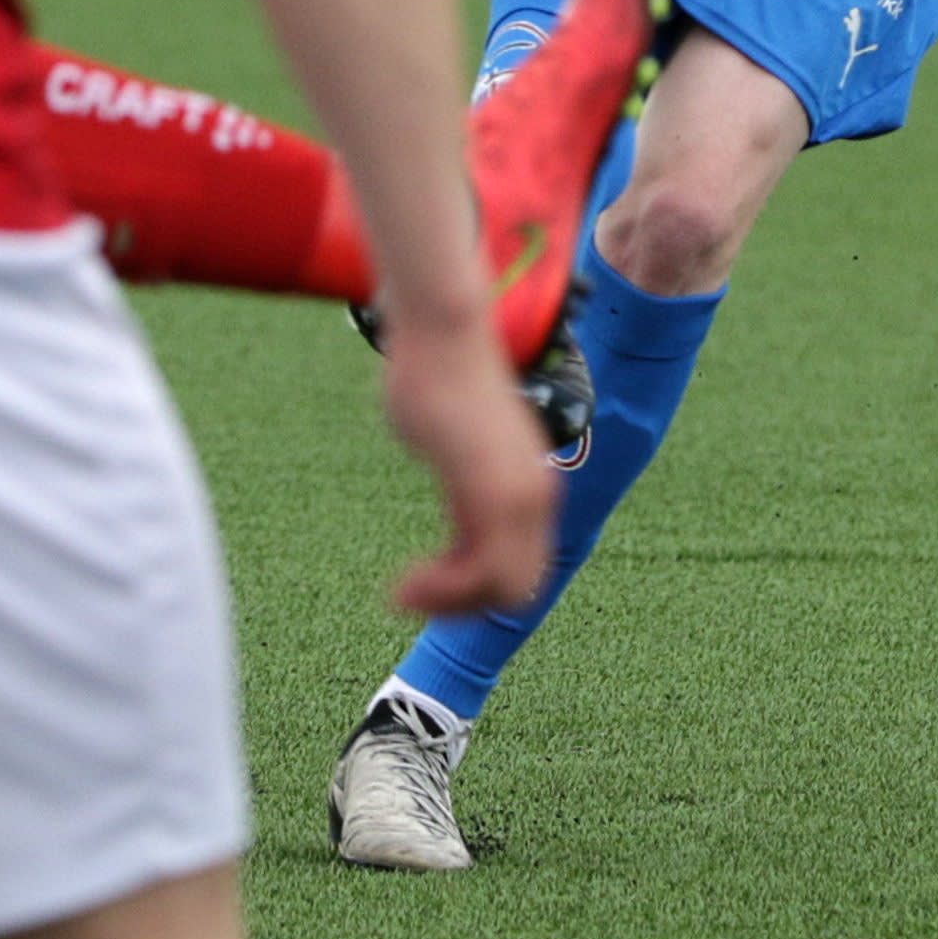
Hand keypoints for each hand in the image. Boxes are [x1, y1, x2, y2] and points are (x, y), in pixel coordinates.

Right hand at [380, 313, 559, 614]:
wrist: (445, 334)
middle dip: (462, 604)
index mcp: (529, 485)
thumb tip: (463, 490)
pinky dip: (441, 591)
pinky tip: (404, 582)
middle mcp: (534, 494)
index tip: (424, 580)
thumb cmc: (438, 378)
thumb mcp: (459, 445)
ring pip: (502, 590)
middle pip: (517, 590)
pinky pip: (481, 573)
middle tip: (410, 592)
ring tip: (403, 590)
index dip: (474, 590)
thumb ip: (469, 481)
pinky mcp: (492, 488)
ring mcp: (518, 493)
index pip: (521, 570)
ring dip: (448, 602)